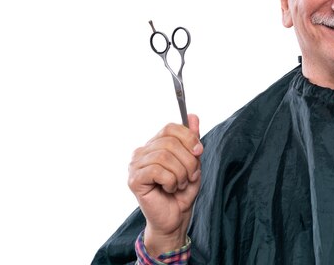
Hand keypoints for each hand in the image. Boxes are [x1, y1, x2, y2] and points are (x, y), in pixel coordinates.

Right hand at [128, 114, 202, 255]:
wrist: (176, 218)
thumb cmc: (183, 191)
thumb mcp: (193, 162)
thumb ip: (191, 140)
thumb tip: (192, 116)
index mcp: (155, 144)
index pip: (170, 128)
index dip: (188, 137)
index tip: (199, 151)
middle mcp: (142, 152)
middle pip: (169, 142)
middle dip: (188, 160)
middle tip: (191, 175)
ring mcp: (135, 165)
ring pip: (164, 156)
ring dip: (180, 173)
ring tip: (180, 184)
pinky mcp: (134, 180)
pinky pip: (157, 171)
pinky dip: (171, 181)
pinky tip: (169, 189)